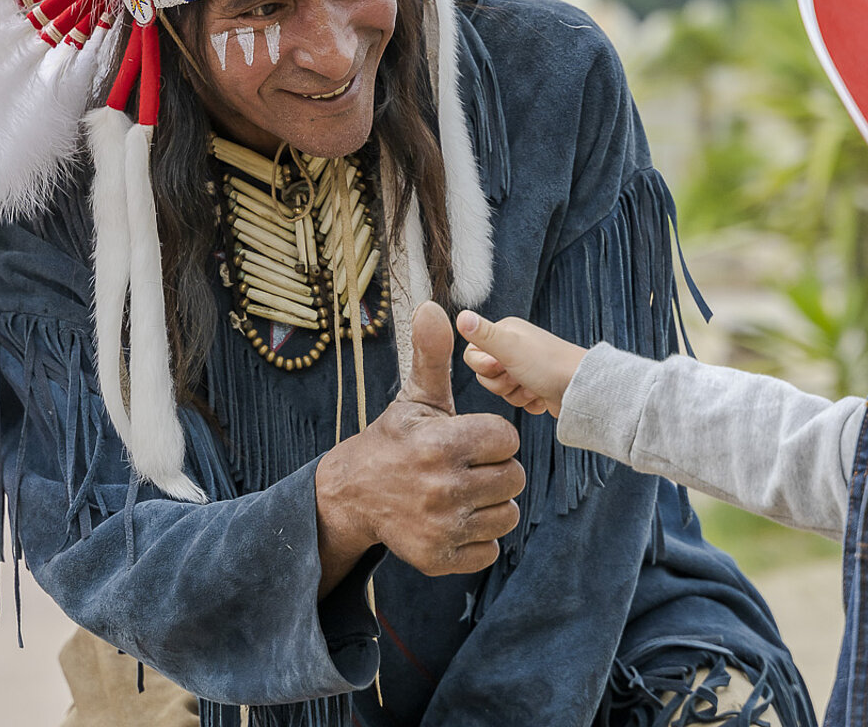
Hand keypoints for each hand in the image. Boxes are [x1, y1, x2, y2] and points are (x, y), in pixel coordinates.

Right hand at [314, 303, 524, 584]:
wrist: (353, 494)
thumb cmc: (394, 440)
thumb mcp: (415, 398)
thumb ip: (433, 356)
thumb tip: (433, 308)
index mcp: (440, 443)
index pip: (507, 439)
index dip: (493, 436)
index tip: (470, 438)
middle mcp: (442, 487)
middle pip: (514, 478)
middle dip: (496, 469)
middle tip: (468, 466)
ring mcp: (441, 527)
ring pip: (507, 515)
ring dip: (492, 503)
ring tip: (464, 491)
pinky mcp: (439, 558)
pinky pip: (490, 550)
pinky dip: (479, 537)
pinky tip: (457, 518)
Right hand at [456, 311, 586, 417]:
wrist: (581, 389)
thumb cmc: (547, 365)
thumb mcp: (509, 347)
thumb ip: (482, 333)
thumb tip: (460, 315)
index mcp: (506, 332)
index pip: (472, 354)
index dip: (483, 366)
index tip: (501, 364)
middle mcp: (515, 347)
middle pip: (486, 375)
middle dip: (501, 383)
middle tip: (519, 376)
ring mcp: (526, 368)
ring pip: (502, 391)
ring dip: (517, 394)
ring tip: (534, 386)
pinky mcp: (536, 386)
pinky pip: (519, 401)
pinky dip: (529, 402)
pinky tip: (542, 396)